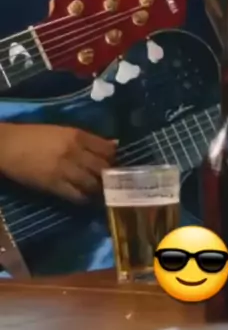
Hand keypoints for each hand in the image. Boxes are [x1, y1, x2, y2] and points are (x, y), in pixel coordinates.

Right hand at [0, 123, 116, 202]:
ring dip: (98, 188)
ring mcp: (65, 169)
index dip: (113, 158)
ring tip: (98, 190)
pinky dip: (84, 198)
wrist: (8, 146)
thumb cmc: (34, 136)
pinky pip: (76, 195)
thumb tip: (113, 145)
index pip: (107, 149)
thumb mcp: (63, 131)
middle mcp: (74, 151)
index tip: (113, 163)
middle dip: (108, 175)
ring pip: (92, 183)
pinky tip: (85, 198)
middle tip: (109, 179)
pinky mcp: (54, 185)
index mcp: (77, 135)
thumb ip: (87, 139)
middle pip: (102, 167)